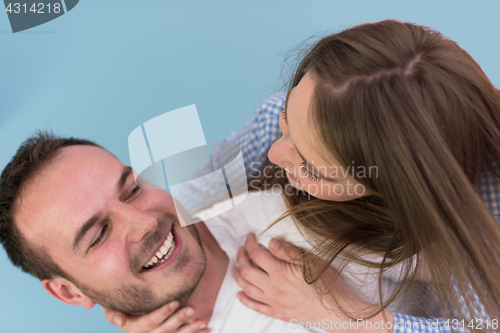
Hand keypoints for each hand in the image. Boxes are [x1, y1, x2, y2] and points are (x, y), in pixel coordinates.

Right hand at [102, 302, 209, 332]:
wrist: (125, 315)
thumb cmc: (120, 306)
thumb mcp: (111, 307)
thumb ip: (112, 312)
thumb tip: (120, 321)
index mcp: (134, 328)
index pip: (150, 321)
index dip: (163, 312)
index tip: (175, 301)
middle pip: (165, 330)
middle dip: (180, 319)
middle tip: (193, 308)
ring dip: (191, 330)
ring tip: (204, 322)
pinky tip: (207, 330)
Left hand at [232, 233, 390, 331]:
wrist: (337, 311)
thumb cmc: (327, 283)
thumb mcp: (310, 261)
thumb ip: (288, 251)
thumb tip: (270, 242)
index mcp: (280, 272)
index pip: (256, 254)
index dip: (250, 243)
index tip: (250, 236)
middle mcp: (273, 288)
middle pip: (247, 271)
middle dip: (241, 257)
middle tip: (241, 249)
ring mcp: (274, 302)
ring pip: (247, 288)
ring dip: (238, 276)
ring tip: (236, 268)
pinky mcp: (278, 313)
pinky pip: (256, 307)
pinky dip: (244, 300)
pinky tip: (240, 294)